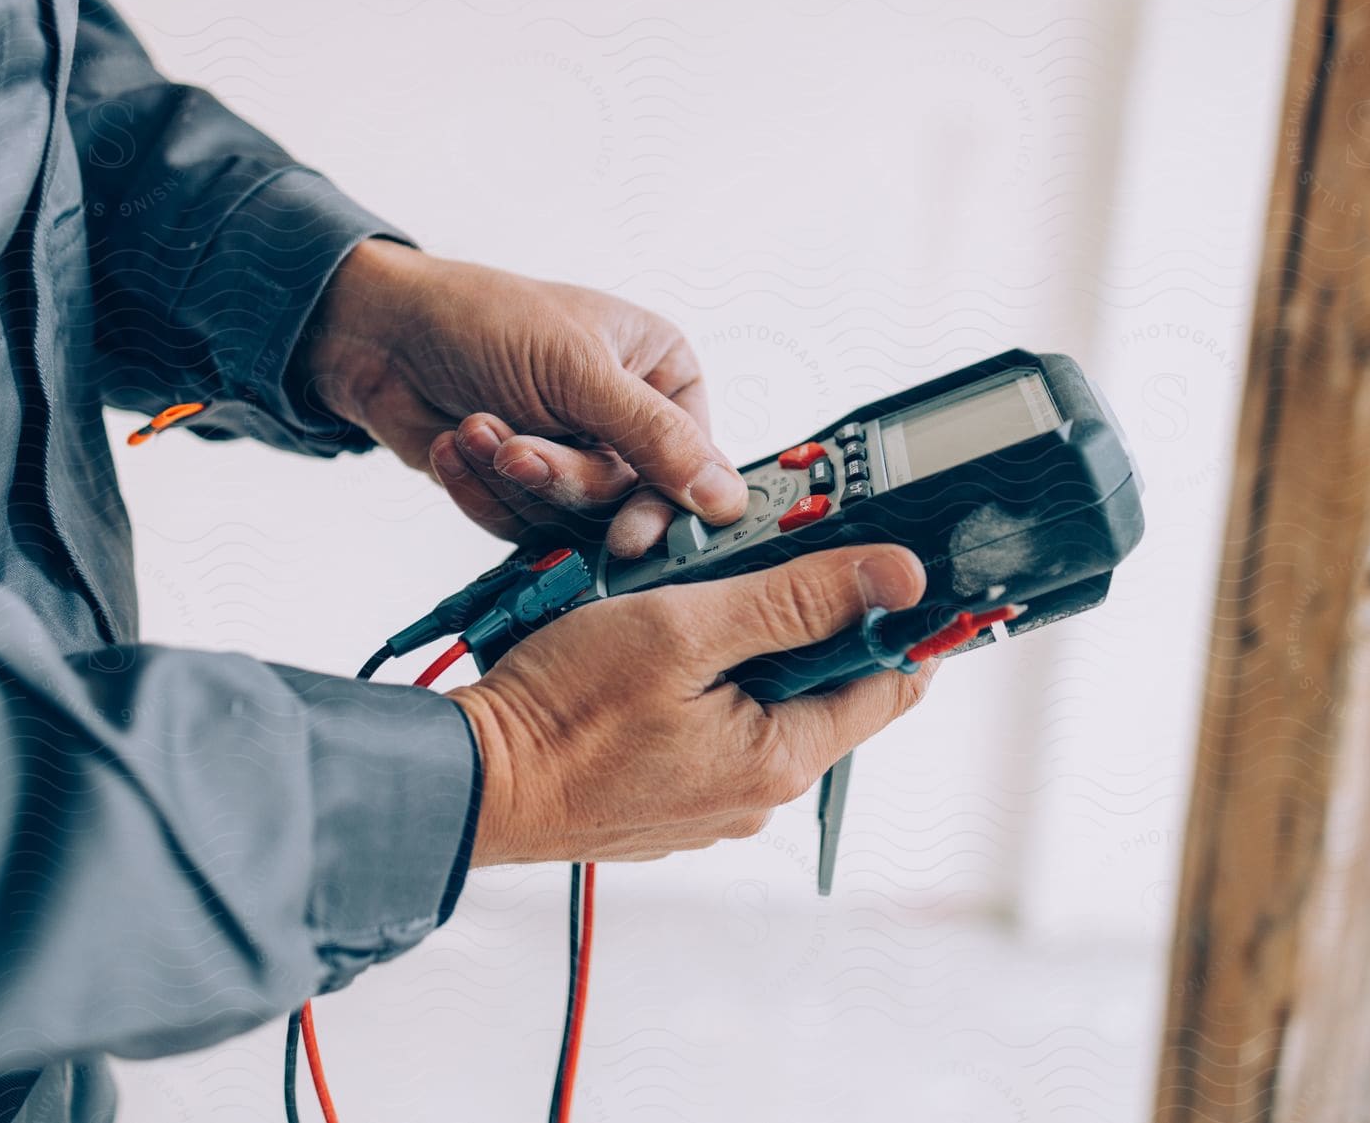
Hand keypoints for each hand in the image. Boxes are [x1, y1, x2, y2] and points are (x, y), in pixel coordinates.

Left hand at [304, 240, 747, 556]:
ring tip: (475, 429)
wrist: (380, 332)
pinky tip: (456, 445)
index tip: (632, 538)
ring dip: (512, 480)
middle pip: (624, 500)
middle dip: (561, 479)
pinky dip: (482, 493)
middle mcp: (626, 423)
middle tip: (518, 454)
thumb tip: (725, 497)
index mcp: (663, 377)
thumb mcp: (578, 369)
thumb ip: (654, 437)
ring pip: (569, 520)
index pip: (692, 464)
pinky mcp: (521, 491)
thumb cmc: (483, 318)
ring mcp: (573, 459)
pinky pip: (520, 526)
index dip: (666, 504)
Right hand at [447, 544, 937, 864]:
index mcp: (779, 758)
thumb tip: (898, 578)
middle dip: (795, 621)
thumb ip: (795, 599)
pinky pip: (710, 727)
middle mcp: (756, 795)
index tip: (886, 566)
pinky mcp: (669, 798)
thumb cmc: (562, 710)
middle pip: (821, 686)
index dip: (898, 619)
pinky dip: (695, 684)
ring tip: (676, 608)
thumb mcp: (685, 627)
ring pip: (759, 702)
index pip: (891, 684)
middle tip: (741, 567)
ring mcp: (711, 803)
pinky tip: (647, 656)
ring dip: (736, 647)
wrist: (471, 781)